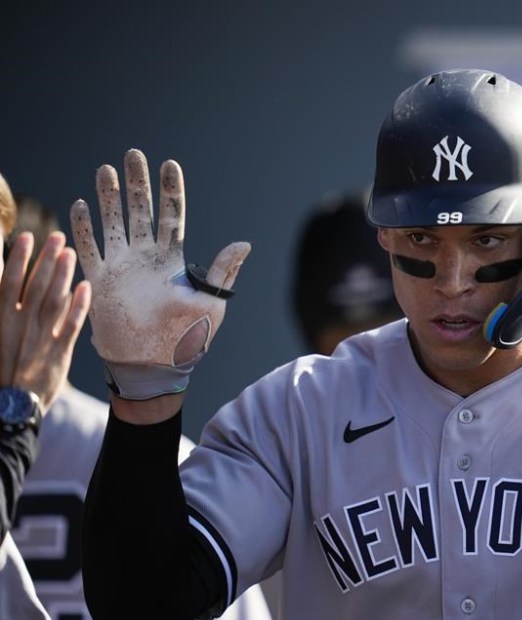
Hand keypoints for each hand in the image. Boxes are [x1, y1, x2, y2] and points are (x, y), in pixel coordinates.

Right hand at [0, 231, 90, 410]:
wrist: (9, 408)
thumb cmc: (0, 370)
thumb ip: (5, 309)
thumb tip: (7, 282)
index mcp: (0, 320)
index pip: (7, 282)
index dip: (17, 258)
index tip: (26, 237)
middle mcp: (19, 326)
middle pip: (34, 286)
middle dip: (45, 260)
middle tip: (57, 237)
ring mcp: (40, 339)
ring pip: (54, 301)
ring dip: (63, 275)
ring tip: (71, 253)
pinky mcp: (58, 354)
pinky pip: (72, 325)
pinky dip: (79, 306)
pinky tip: (86, 287)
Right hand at [71, 149, 249, 398]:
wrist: (154, 367)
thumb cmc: (188, 340)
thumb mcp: (212, 305)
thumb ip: (223, 272)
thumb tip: (244, 242)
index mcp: (173, 260)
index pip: (172, 215)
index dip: (170, 190)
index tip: (168, 163)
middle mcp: (146, 258)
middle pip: (139, 210)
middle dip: (136, 183)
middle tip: (133, 154)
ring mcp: (122, 268)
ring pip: (112, 223)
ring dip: (108, 197)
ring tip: (105, 169)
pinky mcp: (101, 282)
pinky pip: (89, 249)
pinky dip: (84, 228)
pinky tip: (80, 204)